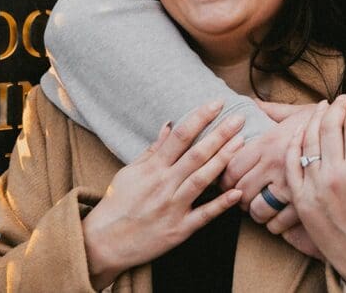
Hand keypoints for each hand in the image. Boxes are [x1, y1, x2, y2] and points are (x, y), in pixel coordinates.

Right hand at [82, 101, 244, 288]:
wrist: (104, 242)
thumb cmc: (117, 204)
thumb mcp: (130, 172)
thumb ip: (152, 150)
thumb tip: (169, 125)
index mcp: (153, 168)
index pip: (180, 136)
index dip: (199, 118)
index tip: (216, 104)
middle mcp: (164, 185)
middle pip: (196, 154)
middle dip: (219, 134)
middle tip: (239, 118)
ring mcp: (173, 207)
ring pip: (202, 179)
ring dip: (223, 160)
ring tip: (241, 143)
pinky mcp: (179, 229)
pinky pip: (204, 215)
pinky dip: (221, 204)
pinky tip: (237, 192)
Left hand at [221, 102, 312, 215]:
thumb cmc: (329, 122)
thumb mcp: (299, 111)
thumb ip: (273, 110)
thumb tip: (253, 103)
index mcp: (269, 143)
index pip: (232, 167)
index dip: (224, 179)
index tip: (228, 183)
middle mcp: (276, 165)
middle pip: (240, 191)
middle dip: (239, 199)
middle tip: (244, 199)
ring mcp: (291, 186)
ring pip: (258, 210)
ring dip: (256, 214)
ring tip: (261, 210)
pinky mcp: (306, 203)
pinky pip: (279, 224)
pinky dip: (274, 225)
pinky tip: (278, 218)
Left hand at [286, 96, 345, 292]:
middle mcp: (334, 175)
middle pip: (330, 127)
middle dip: (336, 108)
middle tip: (341, 99)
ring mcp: (314, 186)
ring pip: (309, 140)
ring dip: (315, 119)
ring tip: (323, 108)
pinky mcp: (301, 198)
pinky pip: (293, 163)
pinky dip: (295, 143)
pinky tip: (301, 131)